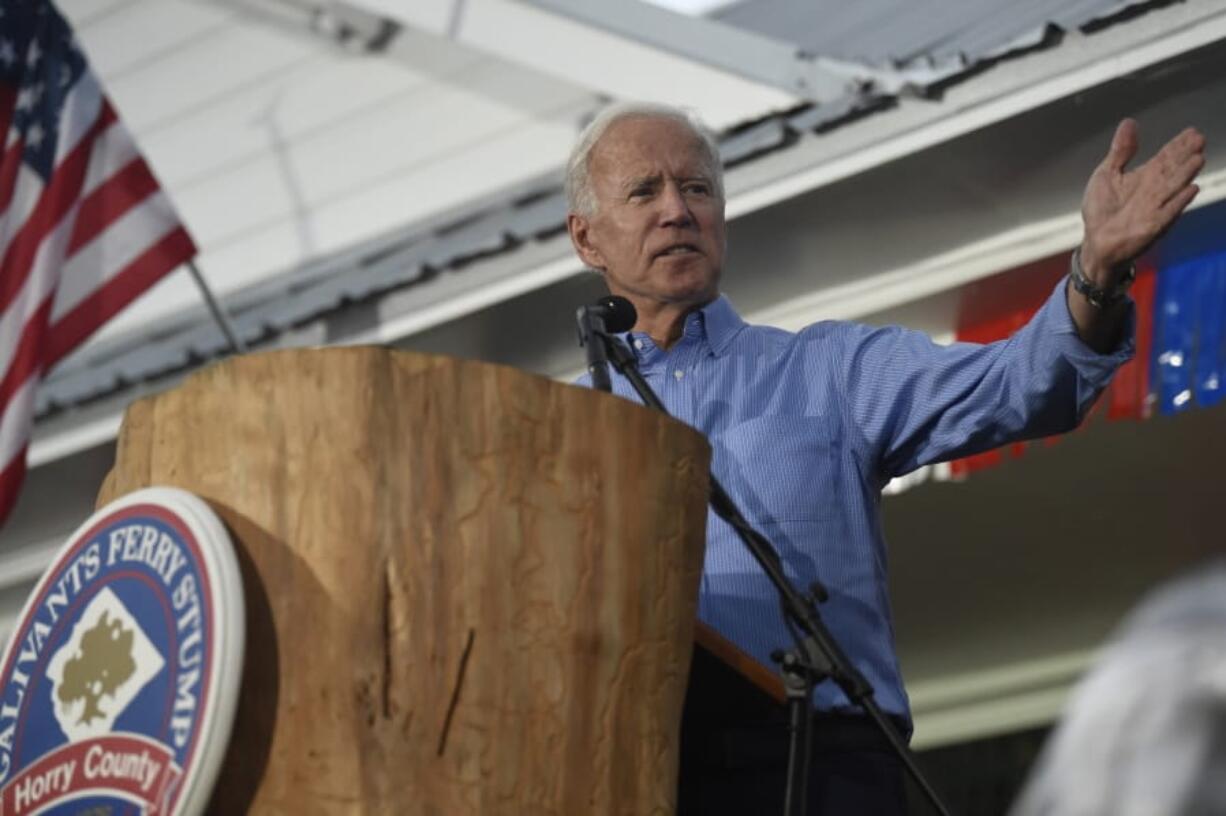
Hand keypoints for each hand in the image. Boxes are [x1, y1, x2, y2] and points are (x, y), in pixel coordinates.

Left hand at [1080, 119, 1204, 281]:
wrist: (1096, 242)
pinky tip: (1191, 189)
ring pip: (1173, 188)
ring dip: (1185, 174)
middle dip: (1185, 155)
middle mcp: (1154, 190)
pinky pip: (1168, 212)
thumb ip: (1121, 151)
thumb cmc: (1102, 210)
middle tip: (1199, 139)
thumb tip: (1129, 123)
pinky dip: (1179, 202)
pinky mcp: (1152, 226)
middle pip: (1173, 169)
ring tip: (1198, 159)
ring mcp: (1155, 208)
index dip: (1178, 145)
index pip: (1166, 157)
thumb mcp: (1107, 174)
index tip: (1192, 131)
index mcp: (1145, 177)